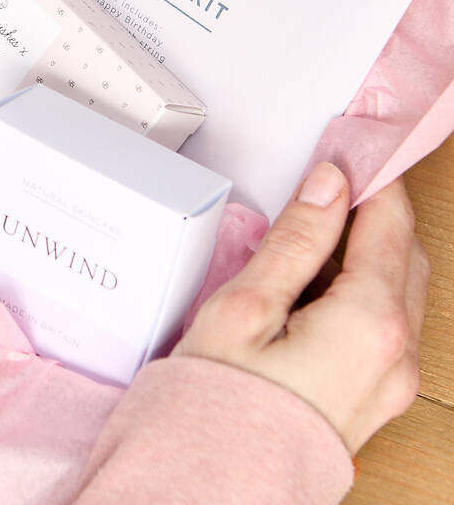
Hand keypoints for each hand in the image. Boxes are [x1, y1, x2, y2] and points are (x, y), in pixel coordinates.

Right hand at [174, 163, 427, 453]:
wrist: (218, 478)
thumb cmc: (223, 397)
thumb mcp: (248, 303)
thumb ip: (296, 240)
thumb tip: (329, 186)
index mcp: (371, 322)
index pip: (388, 223)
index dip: (371, 177)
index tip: (349, 150)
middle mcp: (399, 352)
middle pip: (405, 252)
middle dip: (376, 208)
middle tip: (336, 178)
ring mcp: (396, 378)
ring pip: (401, 286)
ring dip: (371, 246)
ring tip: (321, 224)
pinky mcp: (380, 393)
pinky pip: (390, 321)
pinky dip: (367, 284)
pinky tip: (323, 278)